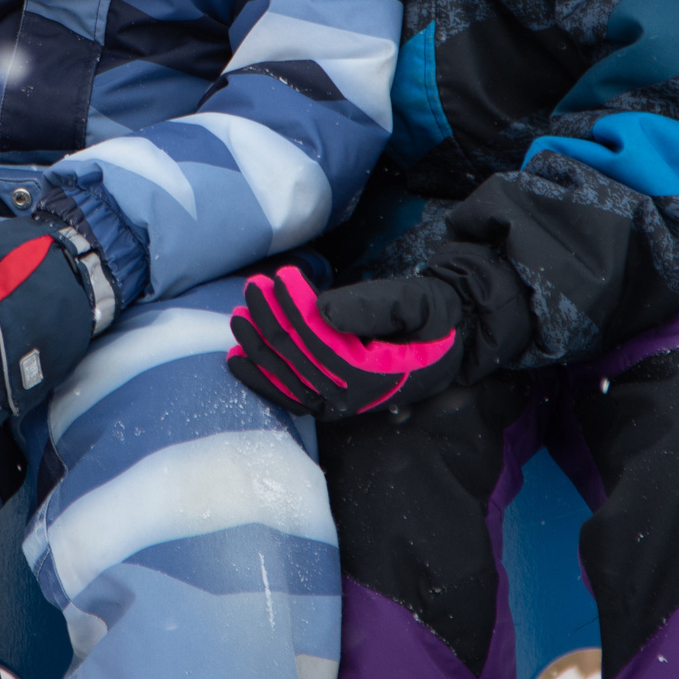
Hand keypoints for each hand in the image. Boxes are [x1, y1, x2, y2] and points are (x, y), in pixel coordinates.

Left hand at [228, 268, 462, 418]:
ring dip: (257, 345)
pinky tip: (234, 359)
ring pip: (285, 377)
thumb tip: (323, 310)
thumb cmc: (432, 319)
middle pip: (298, 358)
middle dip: (271, 319)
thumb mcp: (418, 305)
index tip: (282, 275)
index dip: (297, 308)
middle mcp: (351, 397)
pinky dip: (258, 378)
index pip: (324, 342)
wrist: (445, 343)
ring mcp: (335, 403)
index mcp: (375, 375)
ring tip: (239, 313)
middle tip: (254, 286)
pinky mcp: (325, 401)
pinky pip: (285, 395)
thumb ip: (376, 307)